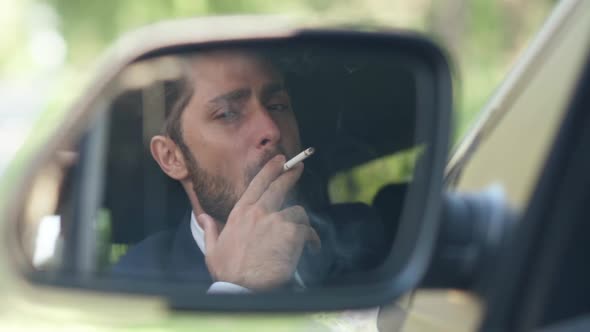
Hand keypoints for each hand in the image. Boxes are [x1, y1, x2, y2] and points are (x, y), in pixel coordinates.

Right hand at [198, 154, 320, 290]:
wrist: (243, 289)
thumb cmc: (228, 274)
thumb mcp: (212, 251)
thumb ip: (210, 231)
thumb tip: (202, 217)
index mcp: (240, 215)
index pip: (257, 185)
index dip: (269, 170)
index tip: (279, 160)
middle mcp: (258, 213)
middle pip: (279, 186)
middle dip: (290, 174)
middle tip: (298, 167)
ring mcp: (276, 221)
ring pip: (297, 212)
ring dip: (301, 223)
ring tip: (304, 237)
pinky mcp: (291, 233)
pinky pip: (308, 230)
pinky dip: (311, 239)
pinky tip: (311, 248)